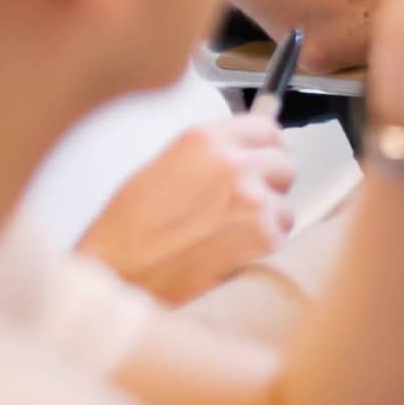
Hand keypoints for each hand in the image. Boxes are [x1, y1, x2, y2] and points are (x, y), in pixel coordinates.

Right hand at [76, 113, 295, 301]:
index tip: (263, 159)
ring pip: (285, 205)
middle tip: (242, 204)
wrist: (119, 274)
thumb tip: (243, 150)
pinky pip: (280, 237)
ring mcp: (253, 201)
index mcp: (206, 141)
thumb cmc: (128, 230)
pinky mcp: (263, 238)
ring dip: (266, 220)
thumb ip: (210, 154)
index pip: (266, 130)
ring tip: (224, 234)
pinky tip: (228, 253)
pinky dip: (262, 247)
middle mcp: (234, 166)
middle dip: (269, 184)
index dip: (265, 148)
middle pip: (283, 165)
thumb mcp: (162, 167)